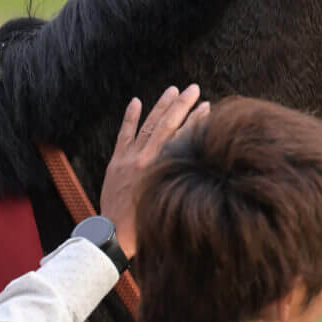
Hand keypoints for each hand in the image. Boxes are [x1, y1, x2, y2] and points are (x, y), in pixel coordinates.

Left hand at [99, 85, 207, 255]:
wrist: (114, 233)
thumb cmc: (146, 224)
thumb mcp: (169, 201)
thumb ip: (181, 182)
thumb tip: (201, 167)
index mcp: (162, 169)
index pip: (183, 136)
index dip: (197, 120)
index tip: (208, 106)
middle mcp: (146, 158)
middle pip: (168, 125)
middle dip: (182, 104)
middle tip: (194, 88)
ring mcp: (130, 157)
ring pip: (148, 125)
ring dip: (161, 106)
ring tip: (172, 90)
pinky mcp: (118, 161)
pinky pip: (124, 134)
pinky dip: (130, 117)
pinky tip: (136, 101)